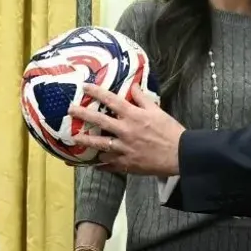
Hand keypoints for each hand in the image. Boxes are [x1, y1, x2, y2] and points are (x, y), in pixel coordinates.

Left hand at [69, 84, 183, 175]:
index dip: (96, 92)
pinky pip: (108, 164)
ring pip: (99, 145)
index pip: (111, 100)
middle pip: (99, 121)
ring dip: (85, 141)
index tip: (84, 86)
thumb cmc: (170, 131)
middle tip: (70, 110)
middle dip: (83, 114)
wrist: (181, 155)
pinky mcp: (126, 164)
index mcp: (134, 116)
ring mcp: (124, 149)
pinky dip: (99, 164)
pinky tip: (90, 164)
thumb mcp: (158, 111)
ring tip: (74, 138)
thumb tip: (132, 86)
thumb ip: (142, 99)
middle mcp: (126, 131)